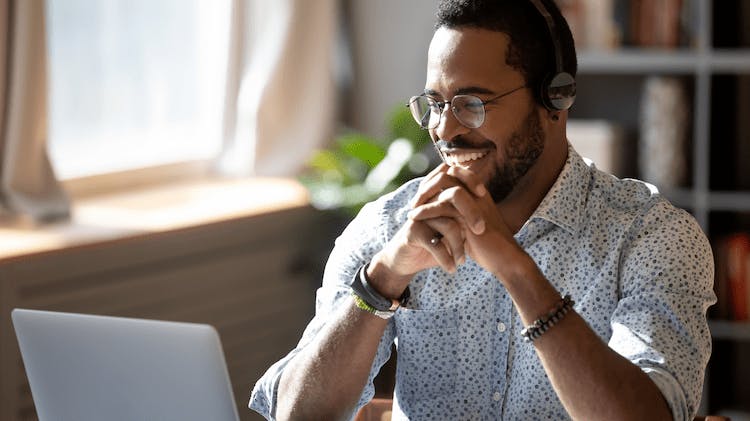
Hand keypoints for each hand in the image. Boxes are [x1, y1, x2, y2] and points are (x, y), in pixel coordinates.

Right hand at [366, 165, 480, 296]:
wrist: (406, 261)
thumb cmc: (433, 243)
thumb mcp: (450, 230)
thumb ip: (465, 218)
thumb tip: (493, 213)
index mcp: (437, 196)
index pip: (455, 176)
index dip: (471, 179)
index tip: (484, 195)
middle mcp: (428, 202)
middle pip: (454, 196)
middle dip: (471, 213)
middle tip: (480, 231)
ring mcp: (419, 216)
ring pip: (448, 224)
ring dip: (459, 246)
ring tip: (463, 261)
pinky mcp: (412, 232)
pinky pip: (435, 243)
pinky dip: (446, 258)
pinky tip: (451, 268)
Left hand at [407, 165, 525, 276]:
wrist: (504, 260)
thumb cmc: (487, 246)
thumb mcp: (469, 226)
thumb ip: (458, 214)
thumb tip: (440, 210)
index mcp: (479, 192)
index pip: (455, 172)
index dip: (437, 179)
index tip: (423, 194)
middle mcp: (477, 193)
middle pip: (448, 173)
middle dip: (428, 184)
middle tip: (415, 199)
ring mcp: (474, 201)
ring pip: (444, 185)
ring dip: (424, 195)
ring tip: (411, 209)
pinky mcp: (469, 215)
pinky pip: (442, 205)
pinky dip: (425, 210)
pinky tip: (414, 217)